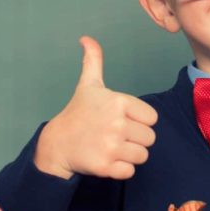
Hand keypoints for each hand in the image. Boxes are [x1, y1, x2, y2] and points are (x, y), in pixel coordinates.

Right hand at [34, 36, 158, 179]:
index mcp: (118, 102)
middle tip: (115, 136)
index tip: (121, 120)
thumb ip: (93, 61)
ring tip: (111, 147)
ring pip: (142, 156)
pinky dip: (121, 169)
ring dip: (129, 155)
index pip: (152, 118)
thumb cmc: (78, 113)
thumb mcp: (88, 85)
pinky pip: (130, 171)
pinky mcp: (106, 167)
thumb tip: (86, 38)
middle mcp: (116, 123)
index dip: (139, 121)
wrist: (57, 143)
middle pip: (150, 138)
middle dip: (135, 139)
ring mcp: (111, 146)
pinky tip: (107, 160)